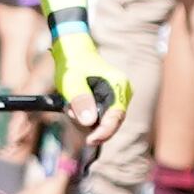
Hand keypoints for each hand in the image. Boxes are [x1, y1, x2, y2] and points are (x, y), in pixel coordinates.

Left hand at [52, 27, 134, 148]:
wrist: (73, 52)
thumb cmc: (73, 63)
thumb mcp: (72, 82)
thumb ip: (81, 101)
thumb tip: (89, 122)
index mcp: (119, 86)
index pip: (116, 118)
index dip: (103, 132)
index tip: (89, 141)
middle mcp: (123, 93)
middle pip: (110, 123)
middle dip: (89, 124)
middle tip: (70, 112)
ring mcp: (118, 97)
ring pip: (103, 122)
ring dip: (85, 120)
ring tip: (70, 105)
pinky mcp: (110, 102)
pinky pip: (100, 117)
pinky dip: (86, 116)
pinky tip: (75, 107)